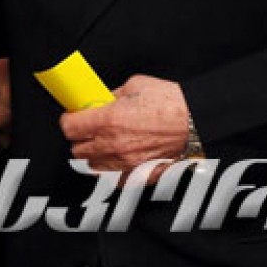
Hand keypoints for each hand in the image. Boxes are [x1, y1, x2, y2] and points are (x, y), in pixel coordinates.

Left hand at [60, 75, 190, 176]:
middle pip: (77, 150)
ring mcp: (125, 165)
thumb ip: (111, 96)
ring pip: (92, 168)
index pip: (69, 128)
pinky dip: (112, 171)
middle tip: (90, 129)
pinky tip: (119, 159)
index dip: (70, 120)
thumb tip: (100, 101)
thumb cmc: (172, 103)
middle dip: (81, 138)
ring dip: (94, 157)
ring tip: (104, 145)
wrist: (198, 122)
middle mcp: (113, 146)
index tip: (74, 117)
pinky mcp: (139, 177)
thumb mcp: (135, 86)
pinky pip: (113, 181)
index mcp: (108, 121)